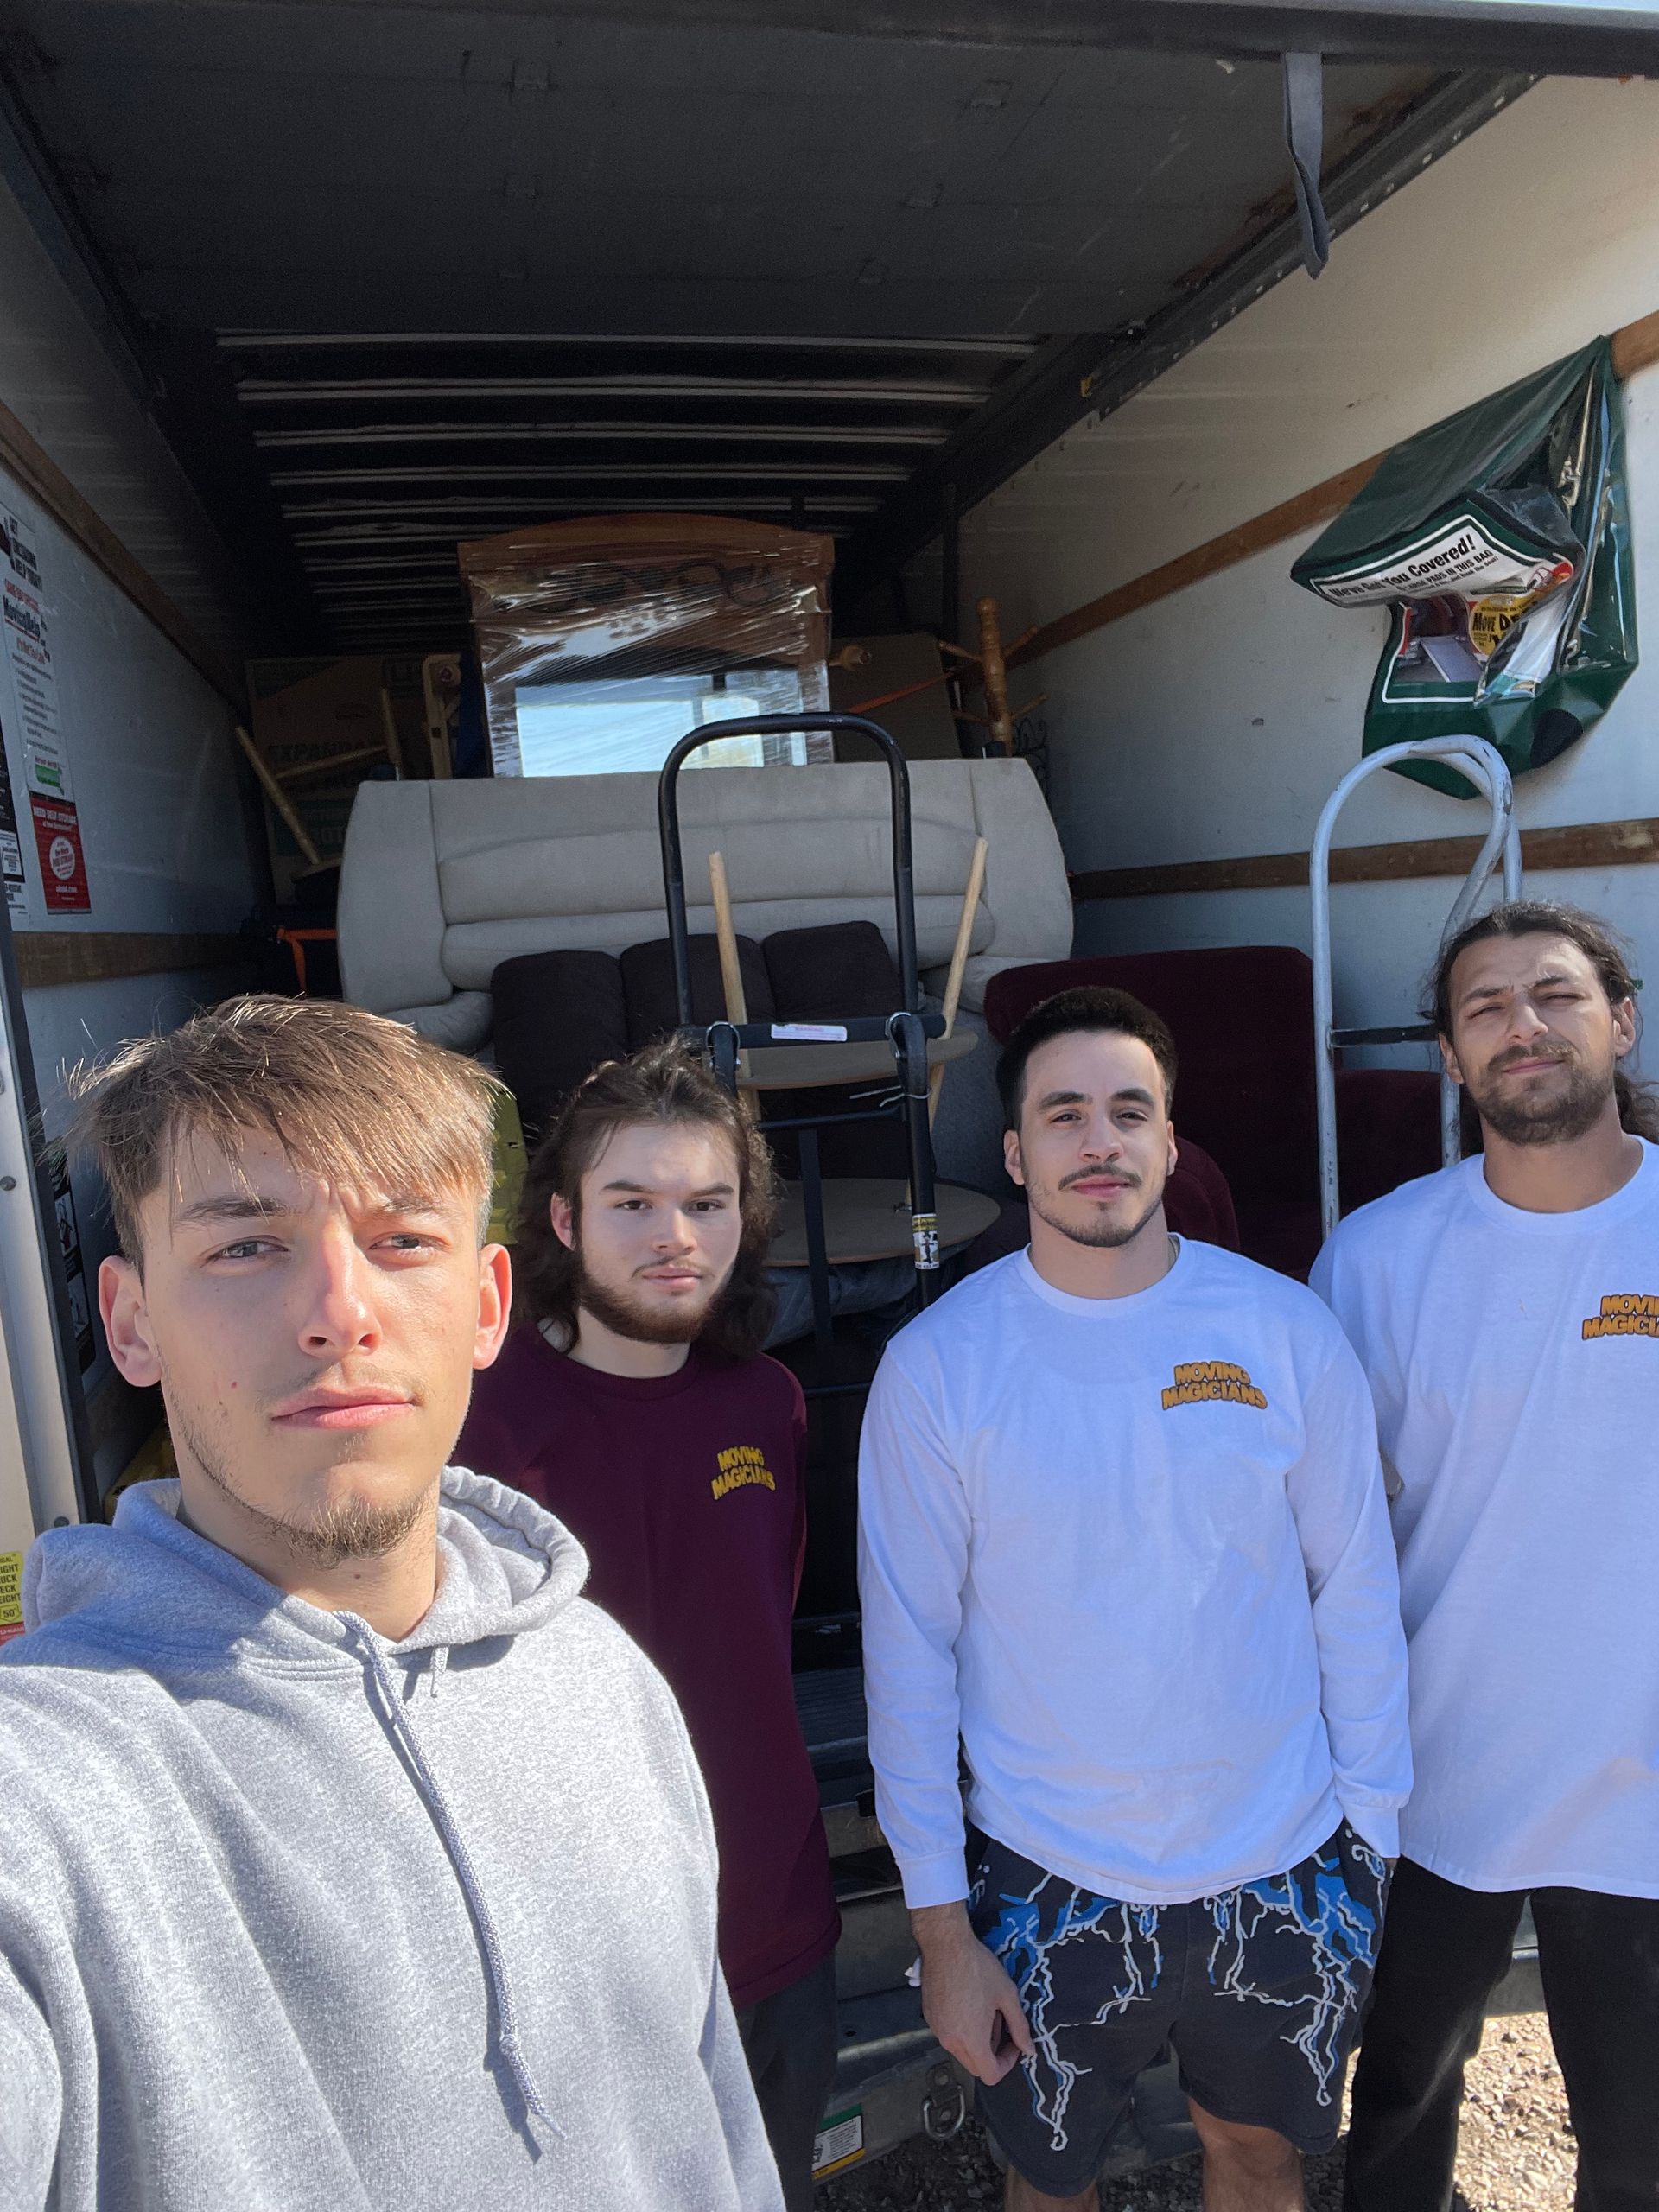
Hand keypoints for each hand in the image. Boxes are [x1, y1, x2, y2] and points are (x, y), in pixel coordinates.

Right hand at [911, 1902, 1033, 2085]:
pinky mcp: (930, 2018)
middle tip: (1001, 2025)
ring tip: (985, 2010)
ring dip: (977, 2041)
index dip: (1007, 2064)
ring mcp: (937, 2030)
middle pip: (975, 2067)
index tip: (1014, 2044)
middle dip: (993, 2053)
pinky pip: (949, 2035)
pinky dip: (962, 2030)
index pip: (990, 2075)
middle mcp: (951, 2040)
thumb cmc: (978, 1967)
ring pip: (961, 2051)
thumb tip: (1029, 2049)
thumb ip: (1020, 2027)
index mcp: (972, 2039)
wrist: (946, 1944)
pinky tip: (969, 2004)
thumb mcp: (1007, 1995)